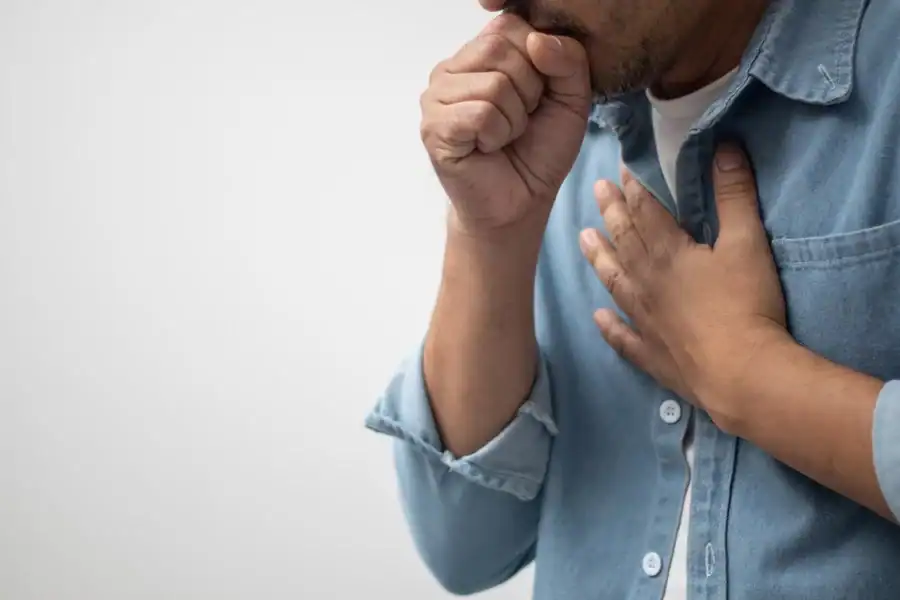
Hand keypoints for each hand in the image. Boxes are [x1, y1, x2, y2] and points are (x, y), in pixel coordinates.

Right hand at [420, 13, 591, 235]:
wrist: (521, 203)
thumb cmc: (539, 151)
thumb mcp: (572, 98)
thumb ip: (569, 59)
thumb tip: (536, 39)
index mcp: (480, 52)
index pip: (511, 24)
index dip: (538, 61)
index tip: (535, 97)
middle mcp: (452, 68)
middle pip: (500, 49)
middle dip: (528, 92)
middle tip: (520, 121)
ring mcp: (436, 97)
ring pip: (493, 84)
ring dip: (513, 119)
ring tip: (504, 137)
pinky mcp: (433, 127)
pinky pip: (481, 114)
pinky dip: (497, 136)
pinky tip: (488, 149)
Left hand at [579, 144, 788, 428]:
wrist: (740, 373)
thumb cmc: (746, 304)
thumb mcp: (747, 242)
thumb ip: (734, 194)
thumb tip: (723, 147)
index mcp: (668, 253)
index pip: (644, 212)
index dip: (634, 188)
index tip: (620, 170)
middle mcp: (646, 283)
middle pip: (623, 240)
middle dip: (611, 212)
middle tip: (596, 190)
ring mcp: (645, 320)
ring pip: (614, 282)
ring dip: (598, 258)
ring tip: (582, 239)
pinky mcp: (651, 354)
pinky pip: (623, 338)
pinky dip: (609, 327)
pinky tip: (598, 317)